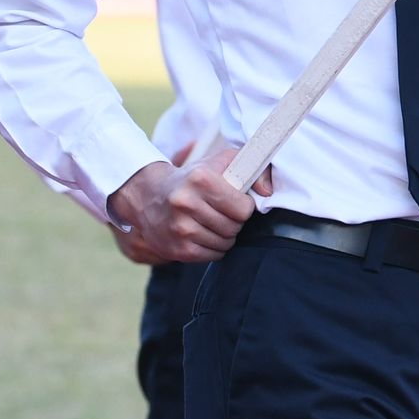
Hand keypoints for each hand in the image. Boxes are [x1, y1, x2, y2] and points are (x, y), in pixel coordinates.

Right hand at [107, 144, 272, 263]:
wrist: (150, 198)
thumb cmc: (195, 179)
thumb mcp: (222, 162)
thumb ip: (252, 168)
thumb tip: (268, 191)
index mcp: (201, 179)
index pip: (243, 208)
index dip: (244, 206)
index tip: (235, 201)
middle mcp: (186, 203)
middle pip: (234, 227)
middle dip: (235, 222)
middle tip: (223, 213)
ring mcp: (180, 228)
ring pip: (225, 243)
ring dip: (225, 236)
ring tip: (213, 222)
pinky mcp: (177, 249)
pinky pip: (212, 256)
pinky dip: (214, 248)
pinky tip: (204, 234)